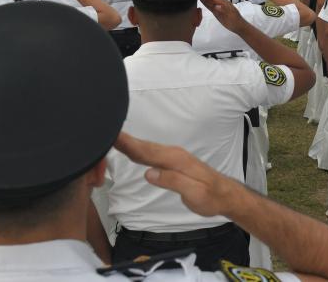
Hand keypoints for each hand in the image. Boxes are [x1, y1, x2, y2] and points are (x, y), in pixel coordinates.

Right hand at [113, 133, 234, 217]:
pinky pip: (151, 154)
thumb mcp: (194, 193)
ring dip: (128, 143)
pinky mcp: (173, 163)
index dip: (127, 143)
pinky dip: (138, 150)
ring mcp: (173, 158)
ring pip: (146, 149)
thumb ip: (172, 181)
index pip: (146, 151)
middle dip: (122, 139)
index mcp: (176, 160)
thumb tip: (149, 172)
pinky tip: (131, 149)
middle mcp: (173, 155)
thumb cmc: (211, 196)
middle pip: (143, 147)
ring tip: (110, 137)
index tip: (111, 135)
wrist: (225, 195)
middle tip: (102, 131)